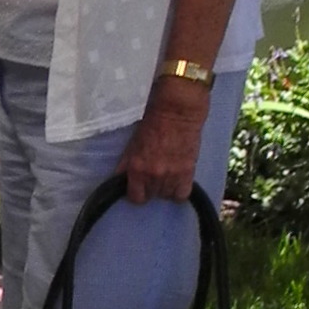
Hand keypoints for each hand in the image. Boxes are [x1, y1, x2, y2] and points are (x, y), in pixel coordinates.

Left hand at [123, 75, 211, 203]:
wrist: (177, 111)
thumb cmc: (152, 123)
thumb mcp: (133, 145)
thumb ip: (127, 164)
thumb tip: (121, 178)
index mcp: (136, 169)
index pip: (135, 197)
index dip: (138, 193)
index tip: (140, 187)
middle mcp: (153, 176)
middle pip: (152, 196)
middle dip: (152, 188)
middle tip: (155, 176)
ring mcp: (171, 175)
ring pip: (167, 196)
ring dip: (167, 188)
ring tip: (169, 175)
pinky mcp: (187, 172)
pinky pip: (182, 195)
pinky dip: (180, 191)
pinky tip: (179, 182)